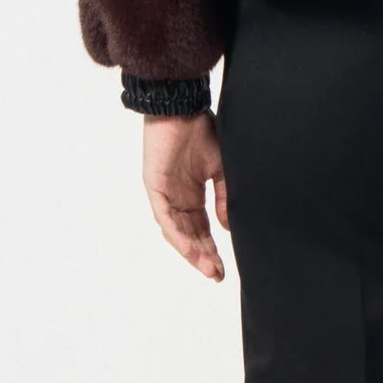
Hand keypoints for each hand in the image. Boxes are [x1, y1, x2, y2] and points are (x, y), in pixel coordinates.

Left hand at [142, 111, 229, 281]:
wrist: (182, 107)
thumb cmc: (201, 131)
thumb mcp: (221, 168)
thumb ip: (225, 196)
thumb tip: (228, 227)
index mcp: (191, 194)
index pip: (201, 228)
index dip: (211, 249)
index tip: (223, 268)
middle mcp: (177, 198)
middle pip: (190, 235)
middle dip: (203, 256)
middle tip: (217, 275)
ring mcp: (165, 194)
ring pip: (176, 232)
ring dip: (192, 252)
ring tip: (208, 268)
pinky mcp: (155, 188)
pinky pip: (165, 218)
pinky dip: (178, 235)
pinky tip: (190, 250)